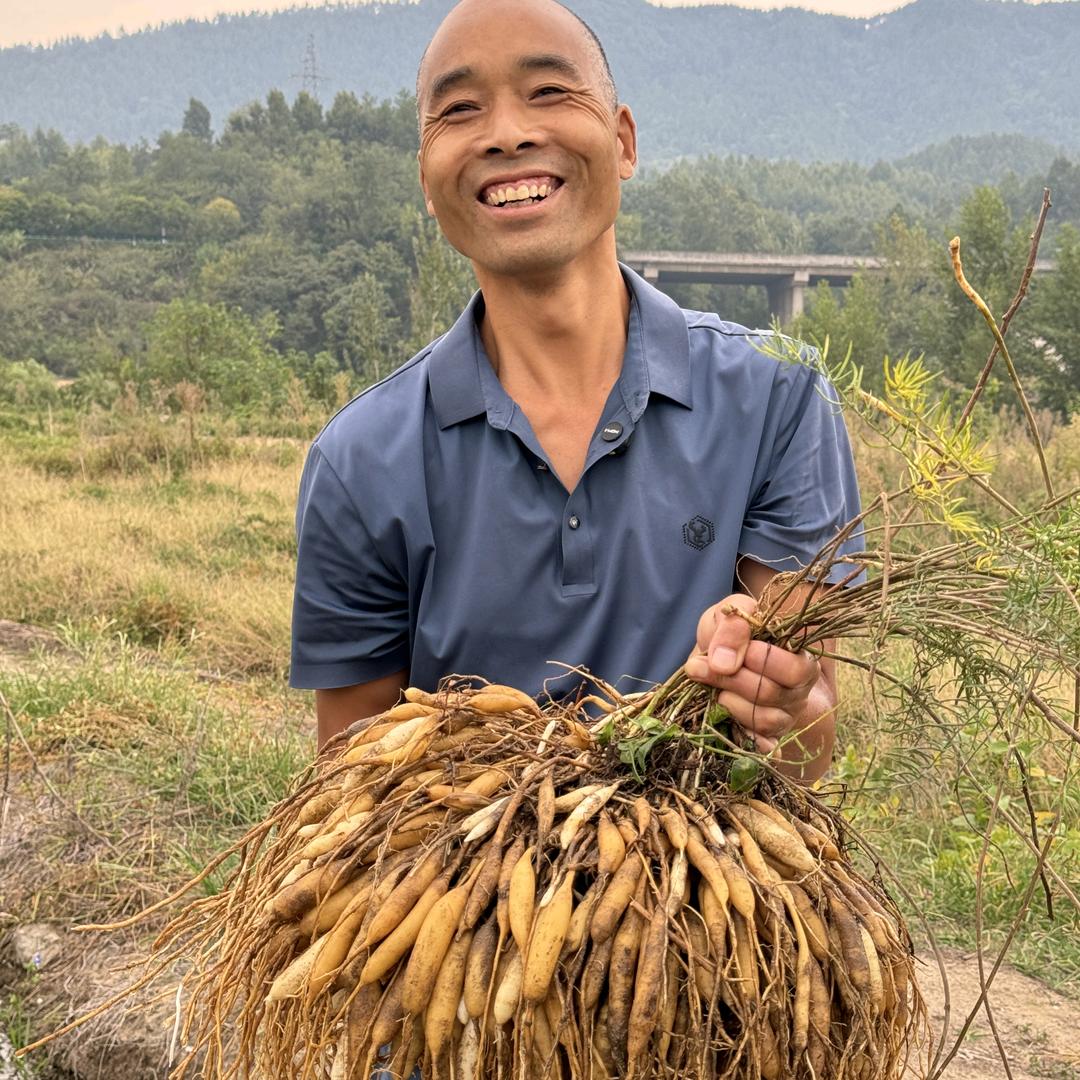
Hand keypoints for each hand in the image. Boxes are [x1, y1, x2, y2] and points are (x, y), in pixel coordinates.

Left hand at [685, 594, 821, 754]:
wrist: (714, 656)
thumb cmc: (727, 633)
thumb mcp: (726, 615)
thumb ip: (731, 627)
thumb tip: (723, 663)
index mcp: (800, 657)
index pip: (794, 669)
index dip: (760, 661)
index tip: (724, 652)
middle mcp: (799, 690)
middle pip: (773, 694)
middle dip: (732, 680)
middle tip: (701, 666)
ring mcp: (784, 715)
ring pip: (764, 720)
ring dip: (728, 702)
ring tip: (709, 686)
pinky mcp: (767, 736)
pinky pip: (759, 745)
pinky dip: (740, 734)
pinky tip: (723, 718)